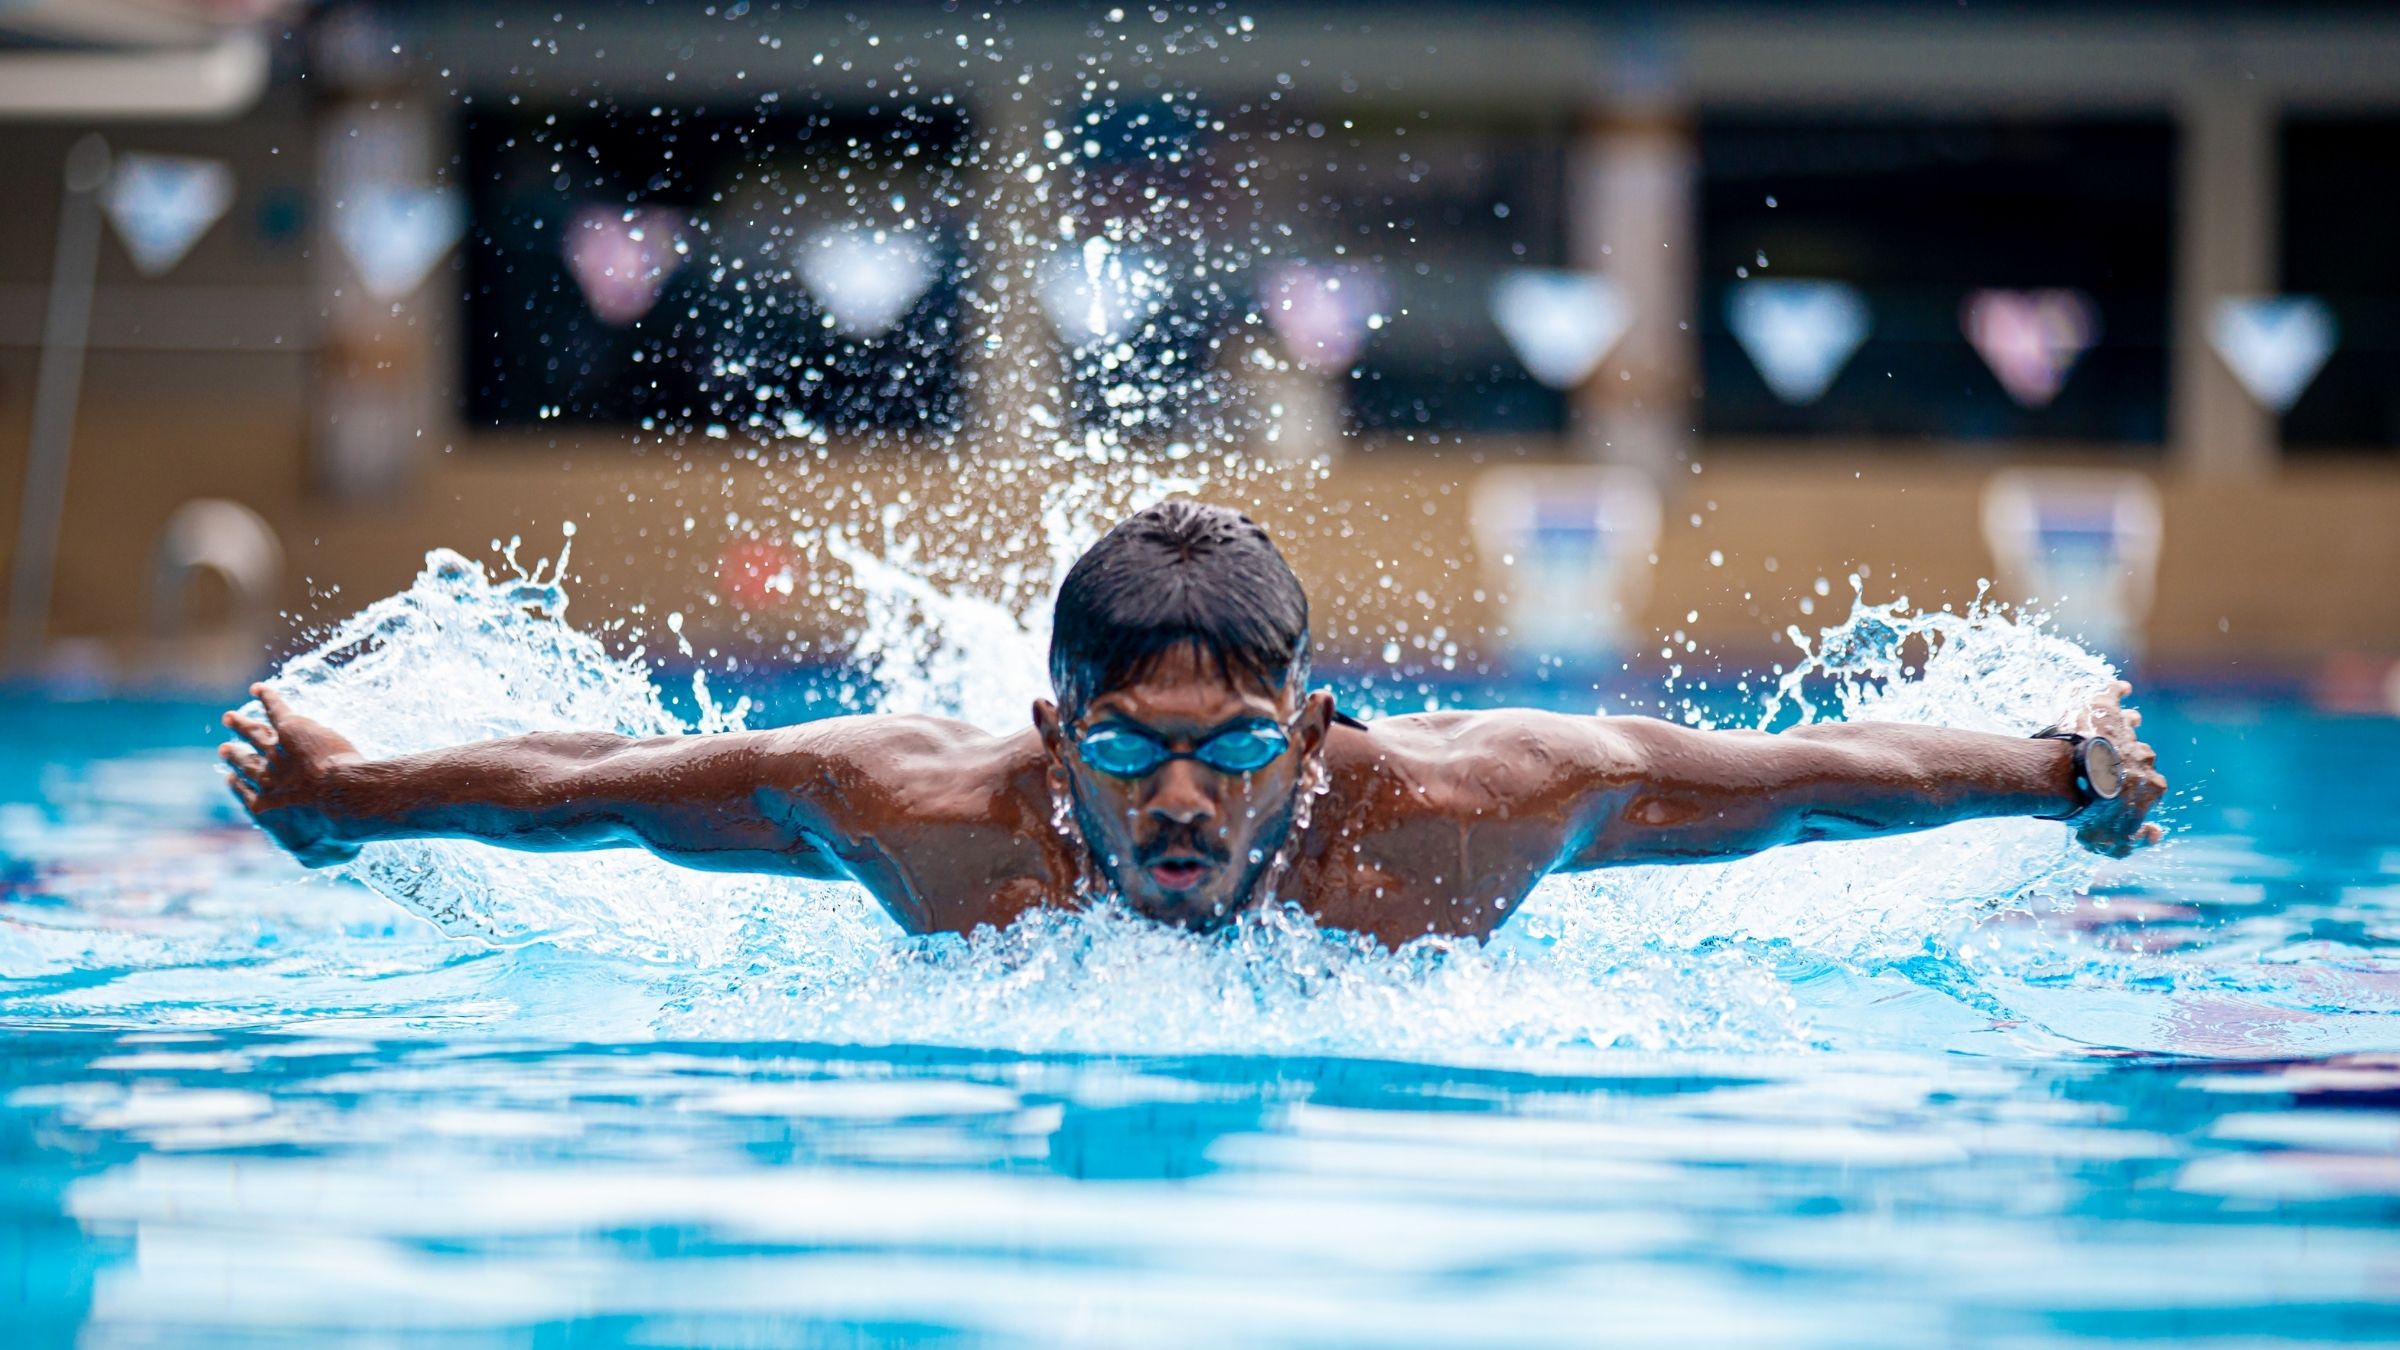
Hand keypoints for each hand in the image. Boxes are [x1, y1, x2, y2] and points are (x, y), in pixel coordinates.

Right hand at [221, 684, 365, 867]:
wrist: (343, 802)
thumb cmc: (337, 833)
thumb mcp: (327, 855)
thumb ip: (321, 855)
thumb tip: (326, 857)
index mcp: (267, 811)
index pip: (248, 796)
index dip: (239, 786)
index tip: (231, 780)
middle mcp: (265, 780)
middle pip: (245, 764)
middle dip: (235, 755)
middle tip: (225, 748)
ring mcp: (277, 753)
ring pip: (254, 735)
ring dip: (242, 725)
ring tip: (232, 717)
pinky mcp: (292, 730)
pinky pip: (275, 709)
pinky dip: (267, 698)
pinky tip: (259, 689)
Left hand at [2065, 679, 2166, 857]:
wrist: (2072, 781)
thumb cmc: (2092, 811)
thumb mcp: (2111, 839)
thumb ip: (2133, 841)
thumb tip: (2155, 834)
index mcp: (2150, 783)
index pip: (2149, 785)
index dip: (2134, 788)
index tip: (2120, 789)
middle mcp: (2143, 755)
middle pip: (2139, 753)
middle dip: (2130, 755)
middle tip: (2113, 756)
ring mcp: (2124, 732)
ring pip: (2128, 725)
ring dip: (2127, 724)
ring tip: (2127, 718)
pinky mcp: (2104, 710)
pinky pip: (2112, 693)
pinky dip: (2116, 690)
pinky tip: (2121, 687)